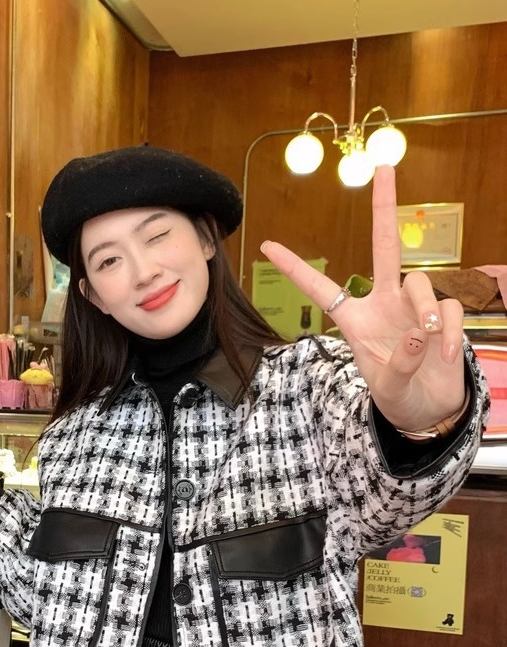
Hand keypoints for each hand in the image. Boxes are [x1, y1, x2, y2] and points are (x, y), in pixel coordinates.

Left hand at [261, 166, 465, 433]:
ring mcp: (415, 307)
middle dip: (385, 207)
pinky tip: (447, 356)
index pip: (322, 289)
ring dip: (425, 311)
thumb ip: (400, 364)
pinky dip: (450, 332)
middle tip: (383, 165)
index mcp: (355, 319)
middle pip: (386, 246)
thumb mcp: (389, 387)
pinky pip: (449, 310)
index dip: (296, 268)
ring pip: (420, 283)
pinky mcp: (443, 315)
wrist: (429, 410)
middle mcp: (384, 303)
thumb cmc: (398, 396)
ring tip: (427, 342)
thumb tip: (419, 334)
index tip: (267, 246)